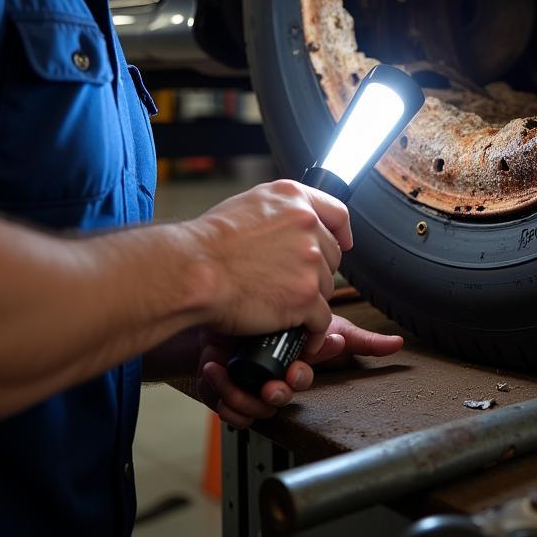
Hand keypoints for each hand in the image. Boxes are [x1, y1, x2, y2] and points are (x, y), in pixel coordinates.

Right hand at [190, 180, 351, 339]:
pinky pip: (321, 320)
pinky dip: (313, 333)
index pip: (337, 213)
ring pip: (325, 288)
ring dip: (309, 300)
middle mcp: (307, 224)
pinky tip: (302, 337)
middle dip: (316, 272)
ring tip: (283, 308)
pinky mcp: (305, 297)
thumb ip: (279, 211)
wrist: (193, 272)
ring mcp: (309, 261)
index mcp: (294, 199)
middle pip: (332, 255)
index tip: (342, 244)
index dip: (341, 233)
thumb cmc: (207, 243)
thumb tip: (290, 221)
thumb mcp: (247, 204)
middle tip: (291, 285)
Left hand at [195, 315, 403, 428]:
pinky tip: (213, 366)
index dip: (298, 377)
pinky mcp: (218, 381)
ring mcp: (244, 379)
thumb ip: (361, 339)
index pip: (300, 379)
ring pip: (246, 405)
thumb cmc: (282, 308)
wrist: (232, 296)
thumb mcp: (325, 319)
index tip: (296, 364)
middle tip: (268, 381)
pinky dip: (216, 388)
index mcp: (296, 365)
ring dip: (241, 393)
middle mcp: (271, 375)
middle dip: (272, 393)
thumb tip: (397, 344)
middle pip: (274, 398)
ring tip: (230, 369)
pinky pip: (219, 401)